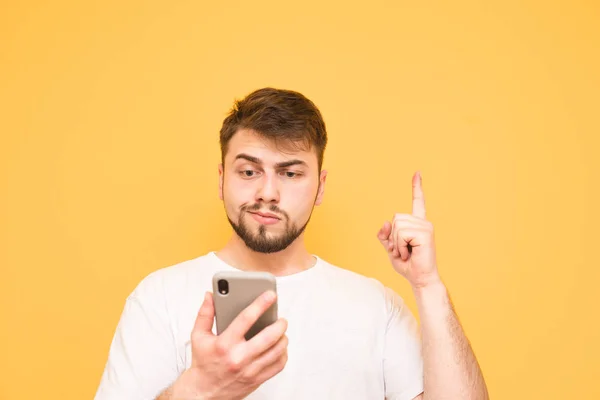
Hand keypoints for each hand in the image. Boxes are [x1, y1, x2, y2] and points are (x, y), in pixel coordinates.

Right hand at [172, 291, 287, 399]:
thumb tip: (210, 296)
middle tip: (281, 318)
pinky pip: (278, 366)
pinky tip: (279, 347)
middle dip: (279, 324)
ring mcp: (249, 370)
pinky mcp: (257, 380)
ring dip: (283, 338)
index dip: (260, 304)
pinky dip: (283, 354)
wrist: (203, 393)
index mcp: (224, 344)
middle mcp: (238, 357)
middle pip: (268, 337)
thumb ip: (205, 313)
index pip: (246, 319)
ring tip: (281, 331)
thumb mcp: (199, 336)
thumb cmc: (203, 363)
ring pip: (277, 351)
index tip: (270, 295)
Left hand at [377, 171, 440, 288]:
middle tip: (402, 250)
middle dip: (393, 237)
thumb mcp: (391, 249)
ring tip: (407, 252)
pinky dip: (400, 246)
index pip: (417, 202)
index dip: (416, 187)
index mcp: (417, 224)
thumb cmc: (408, 265)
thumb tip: (385, 222)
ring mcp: (426, 226)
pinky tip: (409, 253)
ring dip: (396, 243)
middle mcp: (423, 222)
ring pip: (397, 226)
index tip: (417, 173)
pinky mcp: (425, 233)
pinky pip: (401, 234)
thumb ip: (385, 236)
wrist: (419, 279)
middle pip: (395, 218)